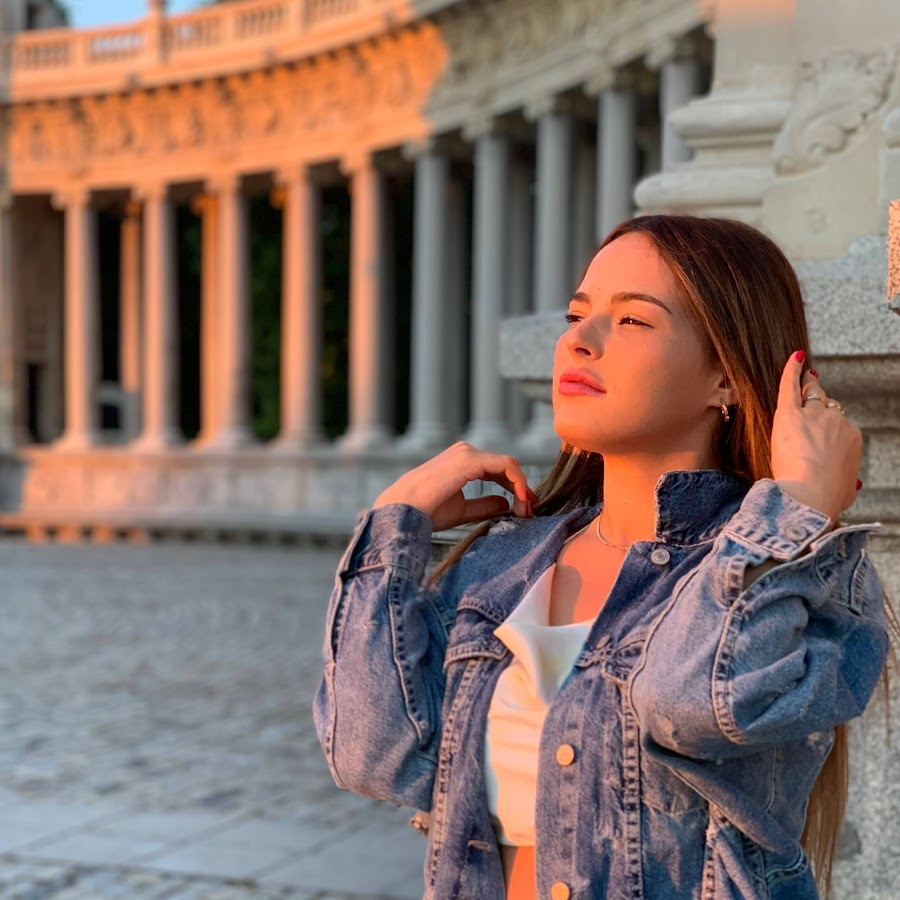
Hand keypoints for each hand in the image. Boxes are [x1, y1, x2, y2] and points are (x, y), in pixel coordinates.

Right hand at [371, 441, 537, 530]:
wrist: (404, 510)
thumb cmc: (426, 510)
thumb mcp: (462, 509)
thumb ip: (484, 505)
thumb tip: (507, 503)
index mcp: (462, 461)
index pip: (497, 469)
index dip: (515, 488)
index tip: (525, 508)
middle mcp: (465, 452)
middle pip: (505, 467)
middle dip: (522, 489)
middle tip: (530, 511)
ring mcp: (468, 453)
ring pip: (509, 465)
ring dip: (522, 488)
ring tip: (527, 510)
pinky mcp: (471, 460)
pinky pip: (507, 466)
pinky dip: (519, 482)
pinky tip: (522, 500)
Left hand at [770, 352, 861, 524]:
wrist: (812, 495)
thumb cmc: (827, 497)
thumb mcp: (845, 490)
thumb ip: (845, 481)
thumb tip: (848, 485)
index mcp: (850, 439)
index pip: (838, 426)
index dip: (827, 426)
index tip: (822, 427)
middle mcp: (837, 422)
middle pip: (826, 406)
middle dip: (818, 403)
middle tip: (812, 390)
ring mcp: (814, 415)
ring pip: (810, 395)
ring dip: (806, 386)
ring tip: (803, 374)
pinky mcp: (790, 414)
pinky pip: (791, 385)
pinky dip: (792, 370)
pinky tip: (795, 358)